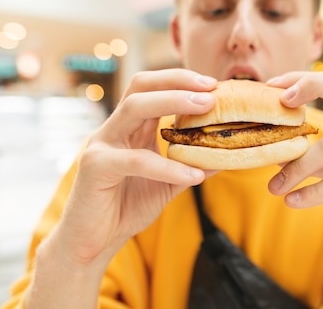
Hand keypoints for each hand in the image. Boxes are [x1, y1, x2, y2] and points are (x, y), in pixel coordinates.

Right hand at [55, 69, 216, 265]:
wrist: (93, 242)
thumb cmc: (126, 208)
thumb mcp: (168, 182)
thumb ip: (192, 164)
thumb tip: (228, 154)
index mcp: (130, 127)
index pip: (153, 87)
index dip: (182, 80)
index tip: (214, 84)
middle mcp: (114, 128)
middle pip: (141, 85)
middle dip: (178, 81)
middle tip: (211, 88)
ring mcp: (102, 144)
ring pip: (135, 108)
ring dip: (173, 101)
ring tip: (206, 106)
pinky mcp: (95, 166)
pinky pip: (136, 160)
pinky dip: (168, 167)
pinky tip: (195, 176)